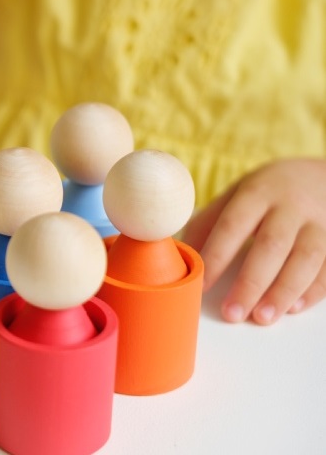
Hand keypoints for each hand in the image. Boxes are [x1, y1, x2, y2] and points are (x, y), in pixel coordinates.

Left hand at [183, 158, 325, 324]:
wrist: (321, 176)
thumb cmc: (267, 192)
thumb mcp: (236, 195)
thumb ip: (209, 222)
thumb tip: (181, 256)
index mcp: (257, 193)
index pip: (232, 226)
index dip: (216, 257)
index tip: (202, 286)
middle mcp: (290, 206)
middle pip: (271, 246)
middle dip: (251, 283)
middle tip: (233, 313)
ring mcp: (319, 223)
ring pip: (305, 259)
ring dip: (283, 291)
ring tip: (262, 317)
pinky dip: (313, 290)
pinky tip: (293, 308)